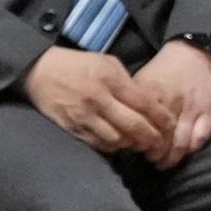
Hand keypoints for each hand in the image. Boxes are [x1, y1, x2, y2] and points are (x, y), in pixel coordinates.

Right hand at [26, 46, 173, 154]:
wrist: (39, 71)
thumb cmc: (78, 65)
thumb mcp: (107, 63)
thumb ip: (128, 82)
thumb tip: (148, 102)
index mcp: (110, 80)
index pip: (144, 104)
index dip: (162, 118)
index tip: (171, 126)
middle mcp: (98, 99)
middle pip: (134, 126)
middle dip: (152, 138)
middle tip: (160, 143)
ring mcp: (84, 115)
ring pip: (117, 139)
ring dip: (132, 144)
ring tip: (140, 143)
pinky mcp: (71, 127)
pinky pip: (97, 144)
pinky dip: (112, 147)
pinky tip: (119, 143)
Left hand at [129, 39, 210, 165]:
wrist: (194, 53)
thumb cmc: (164, 69)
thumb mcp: (141, 78)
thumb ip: (131, 100)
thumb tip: (118, 121)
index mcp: (151, 94)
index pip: (140, 125)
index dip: (135, 142)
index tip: (131, 148)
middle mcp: (171, 103)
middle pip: (160, 139)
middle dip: (154, 154)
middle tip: (149, 160)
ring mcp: (191, 109)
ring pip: (181, 143)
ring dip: (172, 157)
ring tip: (164, 162)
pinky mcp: (208, 112)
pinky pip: (200, 138)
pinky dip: (191, 149)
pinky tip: (184, 153)